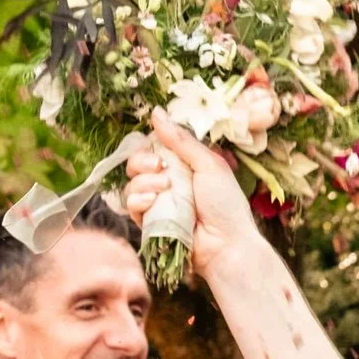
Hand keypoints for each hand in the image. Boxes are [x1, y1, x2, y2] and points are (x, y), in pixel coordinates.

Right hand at [126, 120, 264, 282]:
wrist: (226, 245)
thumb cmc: (226, 205)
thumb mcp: (208, 164)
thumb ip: (181, 140)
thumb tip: (156, 112)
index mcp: (184, 165)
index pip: (154, 146)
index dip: (151, 144)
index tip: (157, 146)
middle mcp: (169, 181)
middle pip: (137, 162)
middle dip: (142, 161)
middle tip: (160, 167)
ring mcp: (159, 202)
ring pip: (132, 183)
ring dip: (144, 182)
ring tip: (165, 189)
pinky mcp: (150, 222)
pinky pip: (131, 205)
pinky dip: (139, 200)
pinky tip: (153, 202)